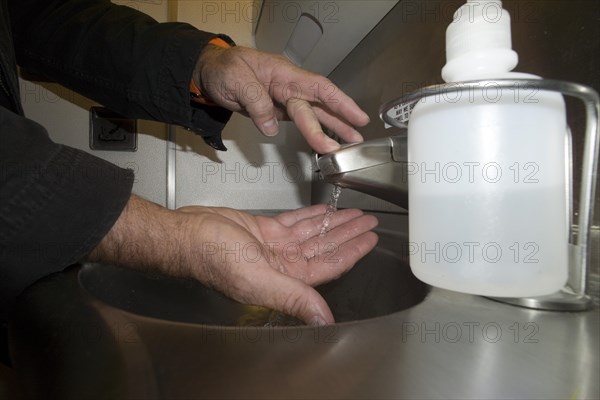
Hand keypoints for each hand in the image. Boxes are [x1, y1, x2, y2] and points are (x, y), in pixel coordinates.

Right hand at [87, 195, 378, 324]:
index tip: (370, 240)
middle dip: (348, 234)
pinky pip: (294, 222)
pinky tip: (324, 211)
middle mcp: (283, 265)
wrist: (186, 235)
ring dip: (333, 223)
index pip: (329, 267)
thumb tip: (324, 320)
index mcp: (285, 280)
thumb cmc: (212, 257)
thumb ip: (293, 296)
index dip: (352, 252)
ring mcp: (274, 246)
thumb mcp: (256, 278)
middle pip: (325, 248)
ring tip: (354, 213)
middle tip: (369, 221)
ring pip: (312, 234)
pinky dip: (310, 216)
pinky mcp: (264, 230)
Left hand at [195, 45, 369, 153]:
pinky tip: (325, 142)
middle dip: (336, 124)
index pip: (318, 87)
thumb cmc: (223, 68)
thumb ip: (256, 102)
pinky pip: (299, 122)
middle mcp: (289, 86)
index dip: (340, 102)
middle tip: (352, 143)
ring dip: (330, 131)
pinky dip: (313, 132)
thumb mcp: (236, 79)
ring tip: (347, 145)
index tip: (356, 116)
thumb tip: (271, 126)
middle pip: (317, 106)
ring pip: (312, 116)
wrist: (209, 74)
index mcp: (284, 73)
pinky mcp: (278, 111)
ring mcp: (284, 100)